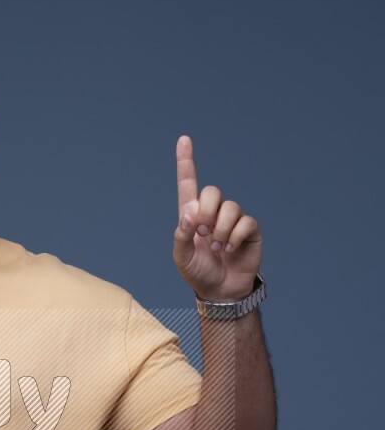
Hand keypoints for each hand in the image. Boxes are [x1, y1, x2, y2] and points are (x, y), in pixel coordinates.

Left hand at [172, 135, 262, 300]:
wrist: (221, 290)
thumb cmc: (198, 272)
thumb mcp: (181, 257)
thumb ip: (180, 236)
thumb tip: (189, 215)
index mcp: (192, 216)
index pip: (188, 184)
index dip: (186, 162)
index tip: (184, 139)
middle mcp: (213, 212)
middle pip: (212, 191)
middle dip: (206, 212)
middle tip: (203, 234)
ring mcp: (232, 219)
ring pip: (230, 207)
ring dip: (221, 230)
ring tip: (218, 248)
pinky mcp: (249, 229)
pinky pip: (245, 221)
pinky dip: (235, 237)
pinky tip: (230, 250)